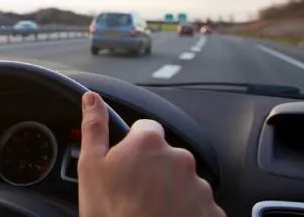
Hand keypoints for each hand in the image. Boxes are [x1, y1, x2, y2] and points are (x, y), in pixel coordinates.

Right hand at [78, 91, 224, 216]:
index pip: (146, 129)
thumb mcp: (91, 167)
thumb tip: (92, 98)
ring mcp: (199, 187)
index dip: (133, 146)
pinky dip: (185, 212)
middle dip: (153, 169)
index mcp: (149, 143)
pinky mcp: (212, 212)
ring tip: (149, 211)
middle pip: (165, 155)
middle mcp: (180, 158)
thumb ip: (95, 127)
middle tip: (134, 193)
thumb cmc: (111, 213)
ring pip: (182, 181)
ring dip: (170, 191)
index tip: (125, 165)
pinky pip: (198, 205)